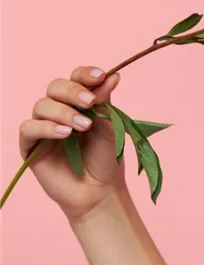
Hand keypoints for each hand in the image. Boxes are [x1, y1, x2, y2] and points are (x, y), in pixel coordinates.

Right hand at [19, 66, 125, 219]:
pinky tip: (64, 134)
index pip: (76, 78)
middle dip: (73, 91)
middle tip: (90, 102)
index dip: (85, 74)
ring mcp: (43, 127)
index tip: (101, 76)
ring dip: (64, 112)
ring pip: (42, 105)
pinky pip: (29, 128)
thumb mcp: (110, 126)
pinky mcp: (30, 146)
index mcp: (79, 102)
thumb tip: (113, 75)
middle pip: (55, 86)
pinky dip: (46, 127)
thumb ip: (106, 102)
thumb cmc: (106, 158)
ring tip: (83, 126)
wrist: (100, 190)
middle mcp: (59, 110)